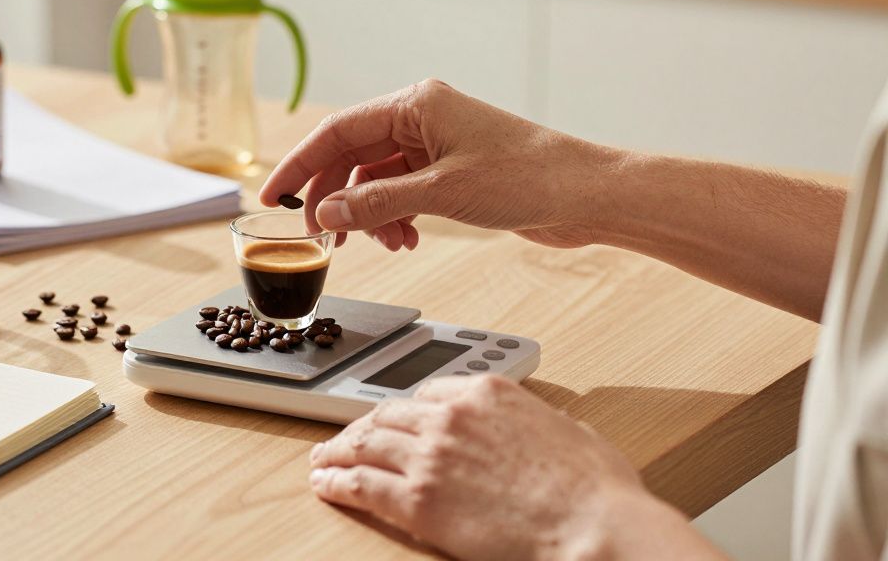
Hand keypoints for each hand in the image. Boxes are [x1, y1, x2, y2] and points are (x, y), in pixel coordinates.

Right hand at [259, 79, 617, 250]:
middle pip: (352, 155)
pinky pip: (402, 192)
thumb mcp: (442, 194)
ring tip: (384, 244)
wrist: (586, 194)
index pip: (337, 130)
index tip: (272, 197)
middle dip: (335, 198)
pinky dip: (396, 217)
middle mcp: (422, 118)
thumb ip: (377, 203)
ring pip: (376, 179)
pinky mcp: (452, 171)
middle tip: (322, 237)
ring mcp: (437, 145)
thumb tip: (325, 216)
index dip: (300, 165)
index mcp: (416, 105)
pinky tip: (408, 238)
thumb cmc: (527, 177)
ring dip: (370, 214)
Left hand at [309, 375, 715, 559]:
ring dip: (338, 452)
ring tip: (322, 461)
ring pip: (366, 445)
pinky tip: (325, 486)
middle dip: (362, 428)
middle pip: (388, 415)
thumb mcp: (567, 430)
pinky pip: (362, 485)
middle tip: (344, 440)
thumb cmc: (595, 488)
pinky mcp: (417, 499)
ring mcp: (430, 455)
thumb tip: (529, 432)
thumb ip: (531, 422)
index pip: (428, 394)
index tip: (393, 421)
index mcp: (486, 393)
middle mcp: (450, 416)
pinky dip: (337, 483)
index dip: (404, 411)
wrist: (593, 525)